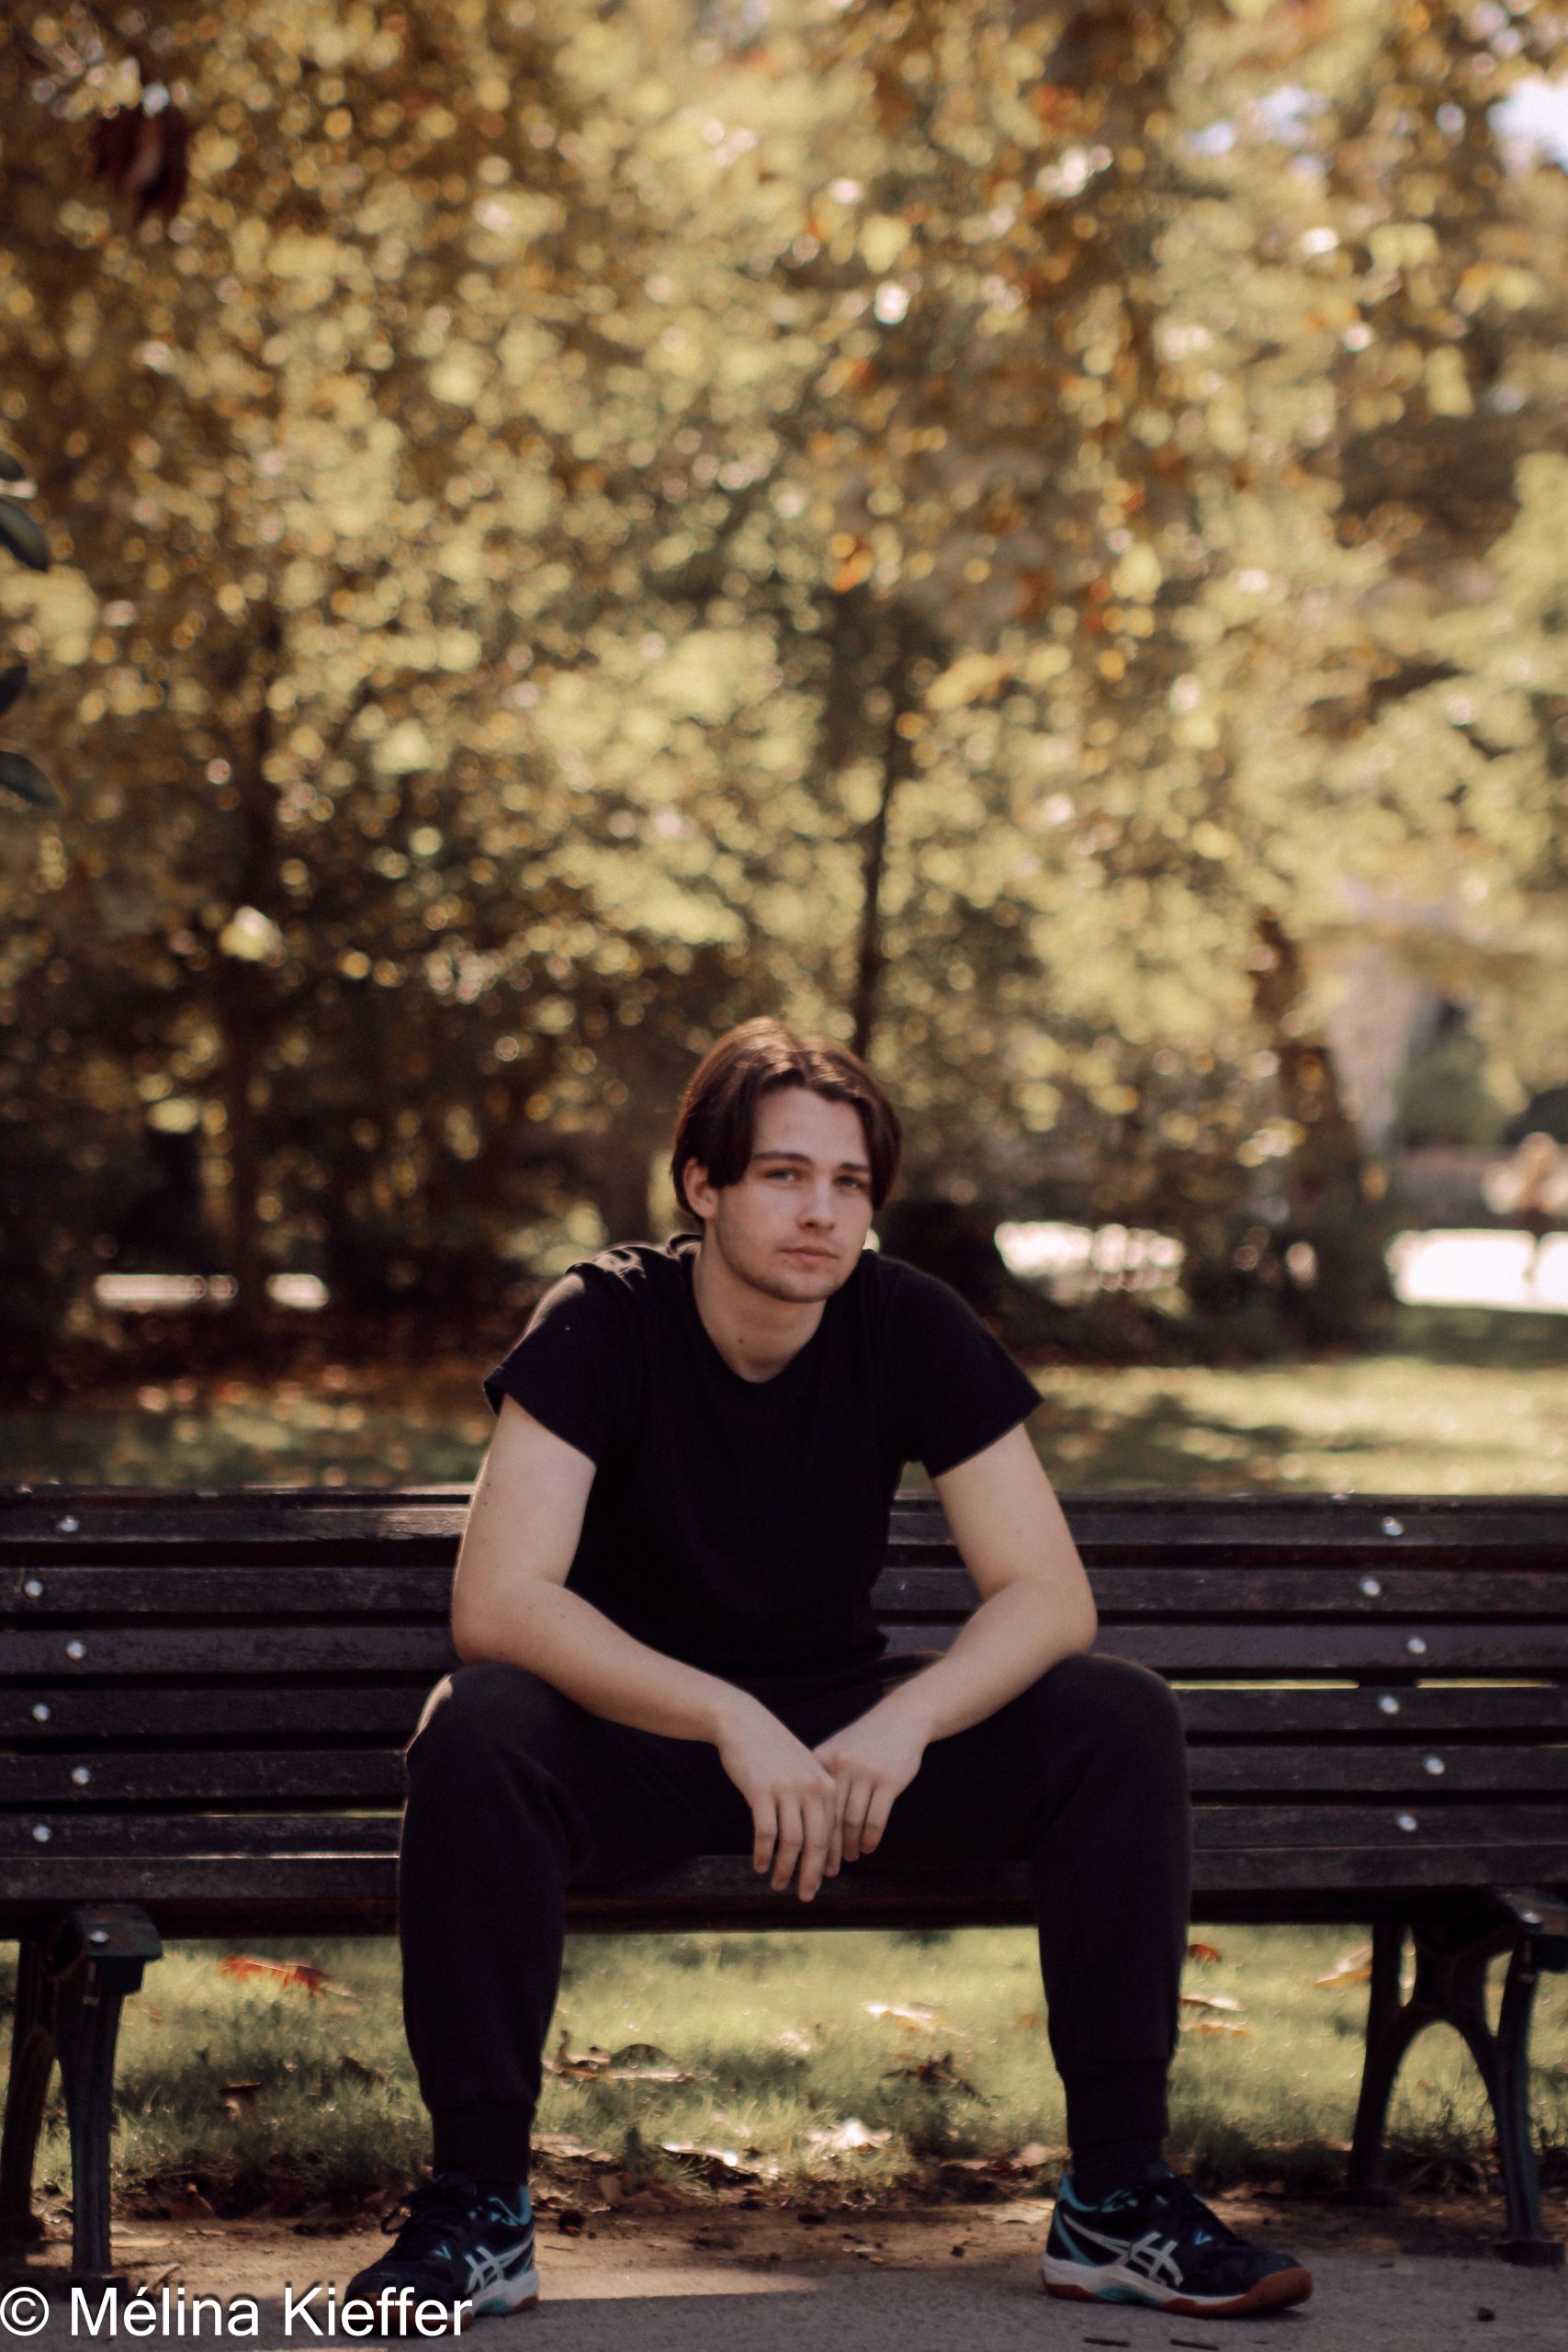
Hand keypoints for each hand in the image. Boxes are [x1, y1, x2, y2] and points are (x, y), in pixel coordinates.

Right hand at [714, 1696, 840, 1901]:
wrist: (744, 1723)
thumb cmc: (773, 1751)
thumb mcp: (803, 1771)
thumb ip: (814, 1800)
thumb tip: (818, 1843)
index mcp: (827, 1784)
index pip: (832, 1833)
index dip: (828, 1861)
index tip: (823, 1882)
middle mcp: (812, 1787)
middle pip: (817, 1842)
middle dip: (811, 1874)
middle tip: (806, 1896)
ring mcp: (787, 1788)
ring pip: (792, 1842)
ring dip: (785, 1869)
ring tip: (779, 1885)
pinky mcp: (761, 1790)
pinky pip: (766, 1832)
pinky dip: (764, 1853)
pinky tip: (760, 1865)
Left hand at [814, 1704, 926, 1862]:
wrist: (900, 1719)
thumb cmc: (865, 1741)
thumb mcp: (836, 1750)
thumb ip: (820, 1778)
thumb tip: (802, 1820)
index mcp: (821, 1759)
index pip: (810, 1806)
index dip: (807, 1835)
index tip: (804, 1858)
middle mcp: (839, 1766)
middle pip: (828, 1817)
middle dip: (826, 1849)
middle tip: (824, 1870)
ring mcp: (864, 1772)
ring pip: (851, 1821)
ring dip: (850, 1846)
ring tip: (850, 1859)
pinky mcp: (887, 1780)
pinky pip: (876, 1819)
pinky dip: (870, 1838)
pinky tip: (868, 1848)